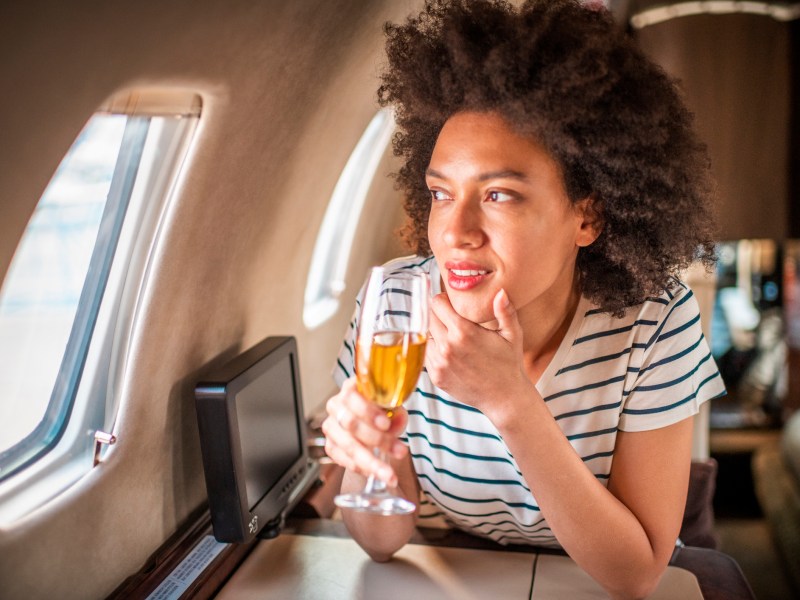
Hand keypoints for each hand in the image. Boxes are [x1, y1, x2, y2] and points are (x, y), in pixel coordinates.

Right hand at [321, 378, 408, 485]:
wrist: (371, 423)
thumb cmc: (381, 411)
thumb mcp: (392, 406)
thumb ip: (396, 412)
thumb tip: (398, 421)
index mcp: (350, 389)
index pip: (351, 397)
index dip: (368, 412)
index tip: (386, 424)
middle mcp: (336, 406)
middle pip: (350, 423)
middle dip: (378, 439)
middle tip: (400, 451)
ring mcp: (331, 426)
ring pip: (348, 445)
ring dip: (372, 461)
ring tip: (390, 474)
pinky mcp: (330, 445)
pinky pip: (343, 459)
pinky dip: (361, 468)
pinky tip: (375, 472)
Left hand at [425, 288, 531, 417]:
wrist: (504, 397)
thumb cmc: (509, 364)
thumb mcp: (512, 334)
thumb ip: (505, 311)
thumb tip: (500, 292)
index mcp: (464, 332)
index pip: (437, 303)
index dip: (444, 300)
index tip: (451, 303)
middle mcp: (447, 346)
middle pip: (428, 317)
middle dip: (438, 315)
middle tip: (452, 319)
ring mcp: (439, 363)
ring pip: (425, 335)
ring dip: (435, 333)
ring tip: (452, 337)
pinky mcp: (435, 376)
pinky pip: (427, 354)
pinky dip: (434, 350)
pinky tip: (451, 353)